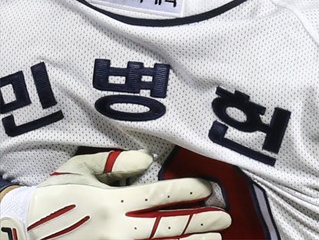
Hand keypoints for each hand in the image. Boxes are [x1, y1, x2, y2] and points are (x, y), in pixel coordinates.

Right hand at [0, 150, 230, 239]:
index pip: (160, 196)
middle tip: (225, 217)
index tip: (210, 188)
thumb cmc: (54, 195)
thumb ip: (116, 163)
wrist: (19, 230)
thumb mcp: (81, 168)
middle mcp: (116, 230)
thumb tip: (148, 161)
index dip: (188, 191)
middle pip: (167, 227)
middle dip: (200, 221)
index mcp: (112, 203)